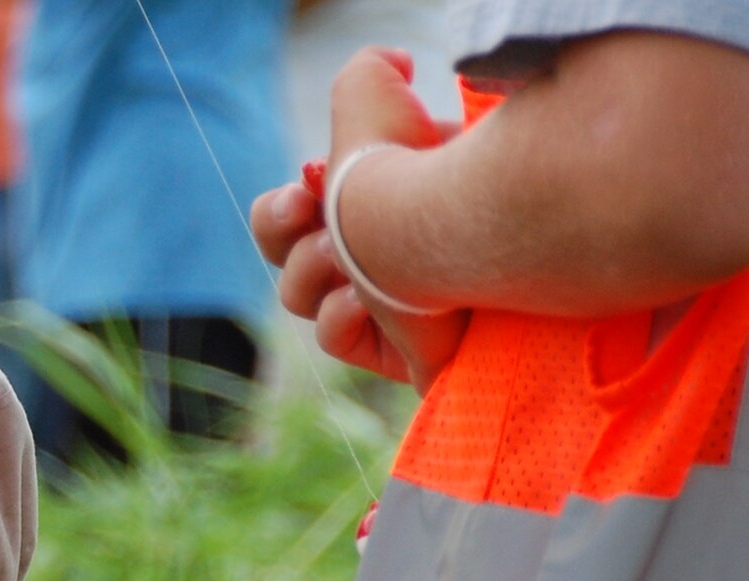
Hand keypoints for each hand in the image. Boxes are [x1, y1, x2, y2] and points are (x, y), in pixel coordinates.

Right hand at [251, 48, 467, 387]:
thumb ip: (368, 76)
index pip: (290, 213)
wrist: (470, 227)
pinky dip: (342, 318)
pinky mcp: (400, 351)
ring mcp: (381, 306)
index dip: (278, 208)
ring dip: (311, 271)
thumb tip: (395, 62)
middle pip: (283, 257)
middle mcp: (368, 254)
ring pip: (298, 297)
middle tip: (306, 214)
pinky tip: (373, 303)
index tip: (303, 189)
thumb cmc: (430, 165)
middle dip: (278, 231)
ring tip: (352, 259)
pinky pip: (335, 339)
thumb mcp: (387, 101)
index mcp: (363, 205)